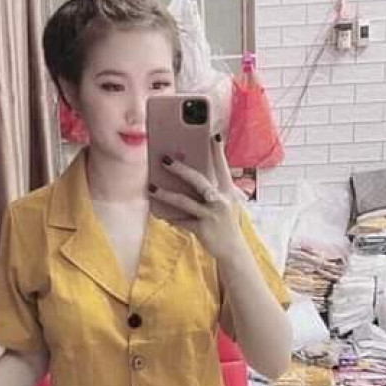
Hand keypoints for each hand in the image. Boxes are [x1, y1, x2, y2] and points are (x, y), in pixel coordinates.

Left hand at [149, 133, 249, 259]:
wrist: (233, 251)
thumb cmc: (225, 223)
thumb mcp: (224, 203)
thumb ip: (211, 189)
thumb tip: (188, 174)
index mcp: (227, 192)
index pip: (222, 167)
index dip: (217, 151)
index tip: (212, 135)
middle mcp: (221, 201)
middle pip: (199, 181)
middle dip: (181, 169)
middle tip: (164, 159)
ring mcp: (212, 216)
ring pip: (185, 201)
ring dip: (166, 194)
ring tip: (152, 188)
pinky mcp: (203, 230)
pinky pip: (182, 221)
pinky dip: (170, 217)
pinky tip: (158, 213)